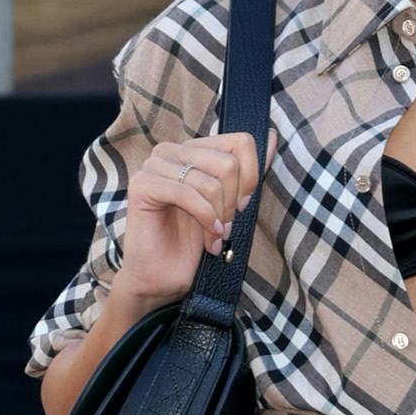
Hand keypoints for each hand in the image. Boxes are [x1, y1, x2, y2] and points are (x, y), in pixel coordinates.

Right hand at [119, 131, 261, 308]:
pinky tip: (208, 238)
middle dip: (232, 202)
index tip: (242, 206)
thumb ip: (248, 171)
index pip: (241, 142)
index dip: (250, 178)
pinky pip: (187, 193)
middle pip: (228, 163)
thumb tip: (273, 136)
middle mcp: (173, 151)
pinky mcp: (142, 185)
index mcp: (194, 150)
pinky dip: (204, 219)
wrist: (163, 279)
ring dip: (218, 217)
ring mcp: (155, 165)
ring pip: (210, 181)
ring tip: (214, 237)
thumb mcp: (231, 203)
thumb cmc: (193, 243)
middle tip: (225, 227)